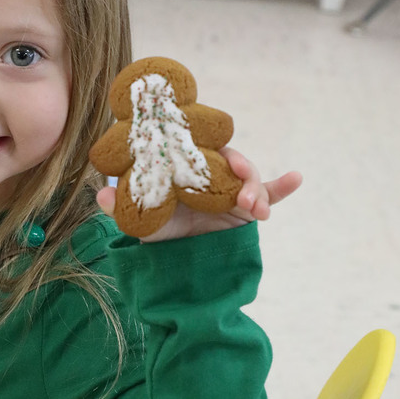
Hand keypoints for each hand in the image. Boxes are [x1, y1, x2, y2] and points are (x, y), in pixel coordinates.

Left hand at [96, 147, 302, 241]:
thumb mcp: (138, 220)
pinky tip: (296, 177)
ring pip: (249, 179)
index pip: (199, 147)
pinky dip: (282, 186)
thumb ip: (121, 206)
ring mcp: (231, 190)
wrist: (177, 257)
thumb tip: (103, 195)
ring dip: (255, 189)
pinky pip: (268, 194)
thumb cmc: (157, 228)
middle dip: (239, 168)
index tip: (213, 146)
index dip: (208, 141)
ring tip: (255, 209)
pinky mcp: (246, 208)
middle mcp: (211, 173)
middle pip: (230, 159)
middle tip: (240, 182)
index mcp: (187, 167)